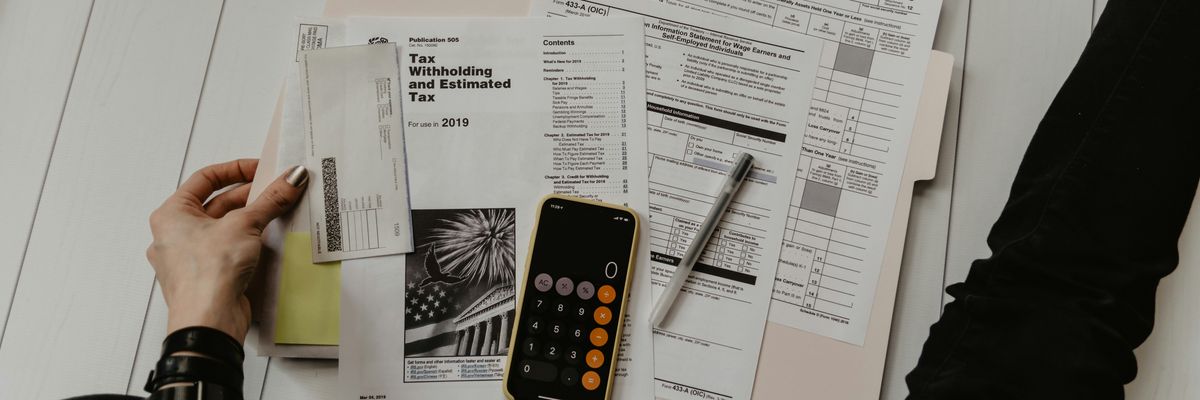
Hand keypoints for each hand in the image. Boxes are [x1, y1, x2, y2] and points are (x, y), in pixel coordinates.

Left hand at [147, 159, 307, 342]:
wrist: (208, 322)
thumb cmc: (206, 275)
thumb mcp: (244, 225)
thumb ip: (270, 199)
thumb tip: (290, 179)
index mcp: (170, 214)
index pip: (205, 179)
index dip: (236, 170)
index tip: (261, 169)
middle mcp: (175, 235)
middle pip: (217, 203)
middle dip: (250, 196)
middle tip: (277, 190)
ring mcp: (190, 258)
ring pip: (224, 228)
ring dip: (250, 219)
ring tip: (276, 211)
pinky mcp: (207, 277)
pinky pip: (228, 249)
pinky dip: (247, 241)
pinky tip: (266, 239)